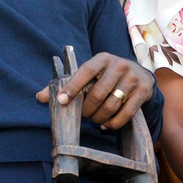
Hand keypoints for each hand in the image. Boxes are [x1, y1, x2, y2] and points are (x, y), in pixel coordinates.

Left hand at [35, 53, 154, 129]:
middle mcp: (119, 66)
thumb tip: (40, 97)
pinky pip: (126, 114)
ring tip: (94, 119)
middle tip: (83, 115)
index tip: (62, 101)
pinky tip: (106, 124)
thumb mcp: (90, 74)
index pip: (85, 71)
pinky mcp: (143, 92)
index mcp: (102, 58)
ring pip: (111, 105)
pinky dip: (113, 123)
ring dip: (99, 118)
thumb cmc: (107, 75)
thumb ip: (66, 84)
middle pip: (98, 93)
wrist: (140, 74)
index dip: (72, 87)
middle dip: (86, 110)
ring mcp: (132, 78)